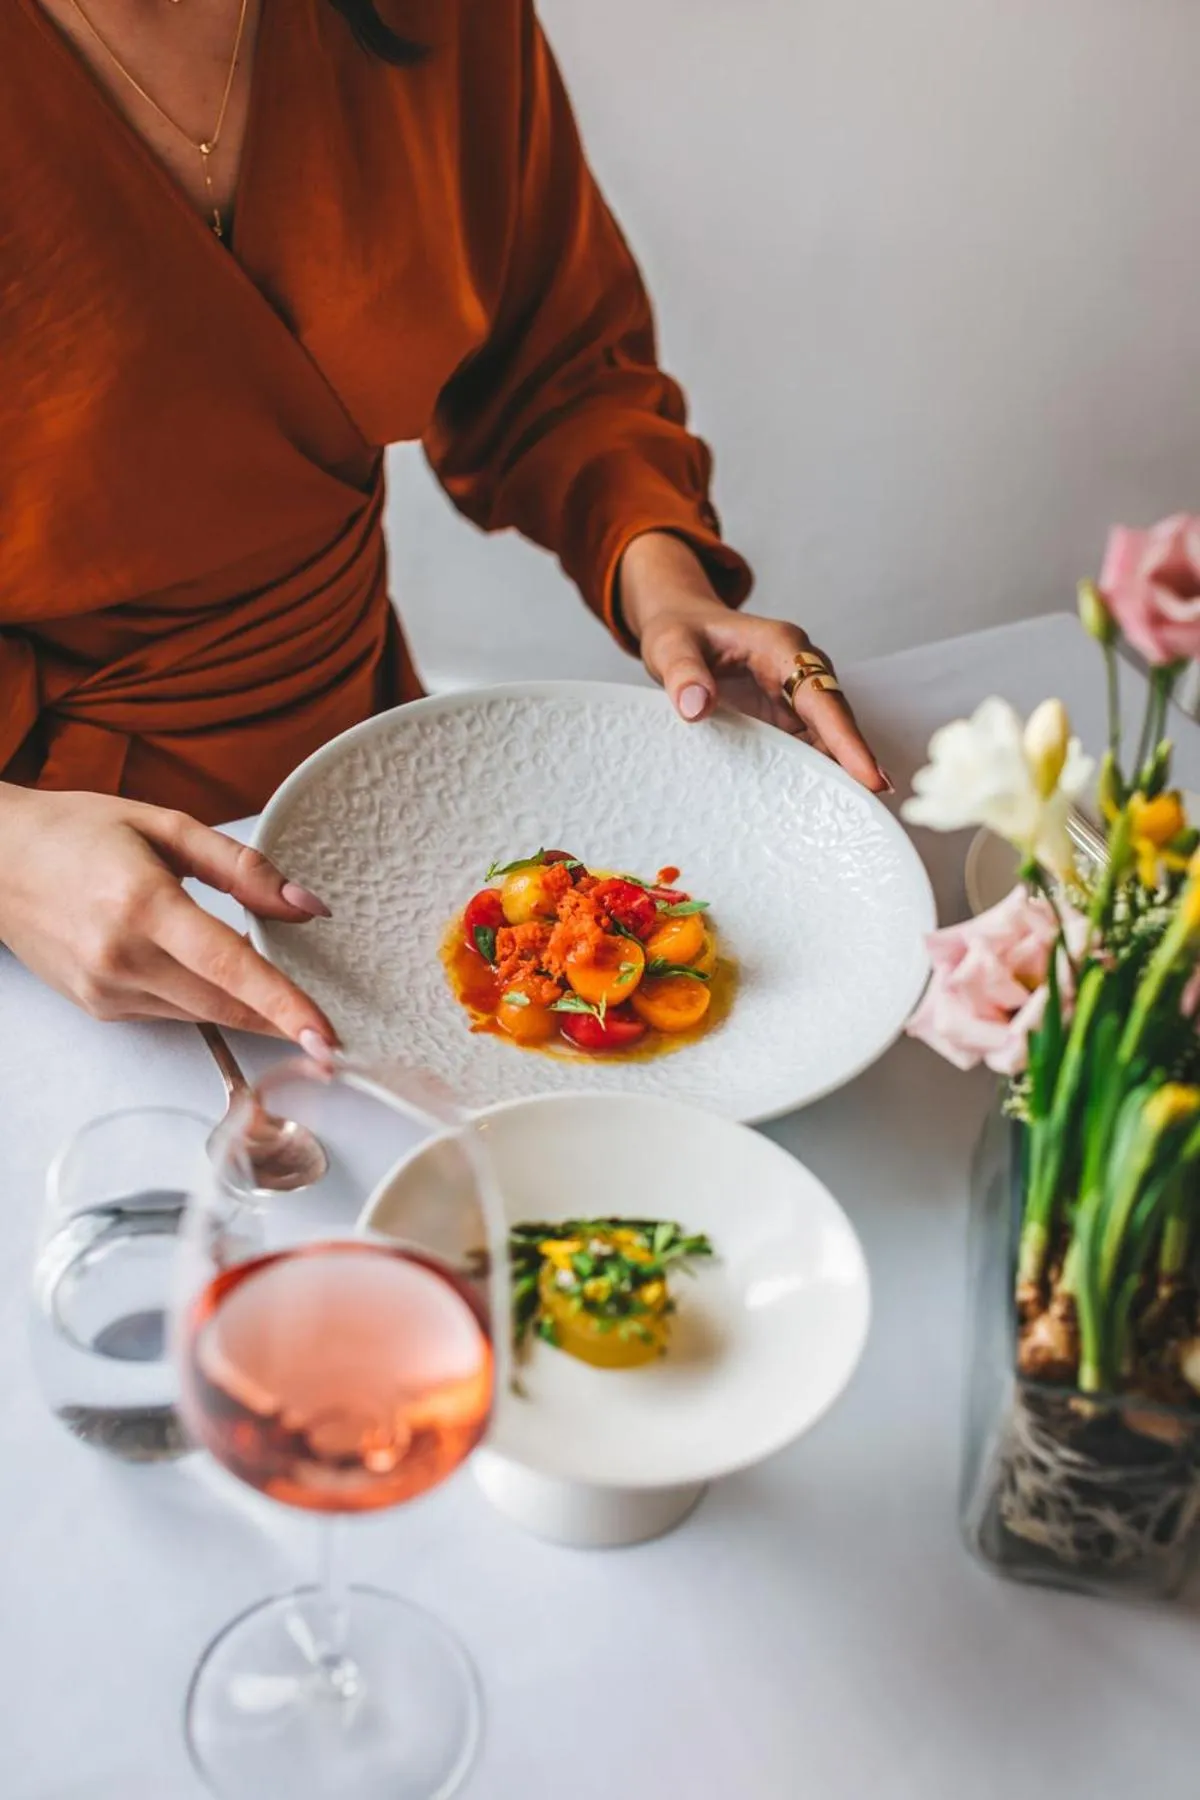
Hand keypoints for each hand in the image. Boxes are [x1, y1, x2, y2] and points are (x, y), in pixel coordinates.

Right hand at [0, 786, 337, 1046]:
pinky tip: (211, 977)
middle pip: (223, 1005)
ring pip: (201, 1015)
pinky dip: (202, 1000)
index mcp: (143, 904)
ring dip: (243, 1010)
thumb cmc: (76, 832)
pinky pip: (171, 1012)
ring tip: (278, 996)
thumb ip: (242, 867)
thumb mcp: (165, 825)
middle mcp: (121, 957)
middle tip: (326, 1030)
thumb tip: (304, 905)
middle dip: (279, 1020)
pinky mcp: (99, 1007)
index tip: (323, 1033)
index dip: (283, 1003)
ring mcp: (106, 989)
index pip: (229, 966)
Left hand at [618, 533, 889, 792]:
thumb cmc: (680, 632)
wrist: (681, 629)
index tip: (869, 776)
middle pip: (836, 722)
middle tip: (871, 808)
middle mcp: (801, 671)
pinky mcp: (787, 717)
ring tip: (853, 816)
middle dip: (856, 763)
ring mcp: (796, 696)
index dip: (847, 739)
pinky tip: (820, 805)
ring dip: (839, 774)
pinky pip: (808, 746)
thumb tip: (696, 707)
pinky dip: (816, 773)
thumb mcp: (671, 646)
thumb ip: (683, 673)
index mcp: (783, 647)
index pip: (823, 698)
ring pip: (828, 739)